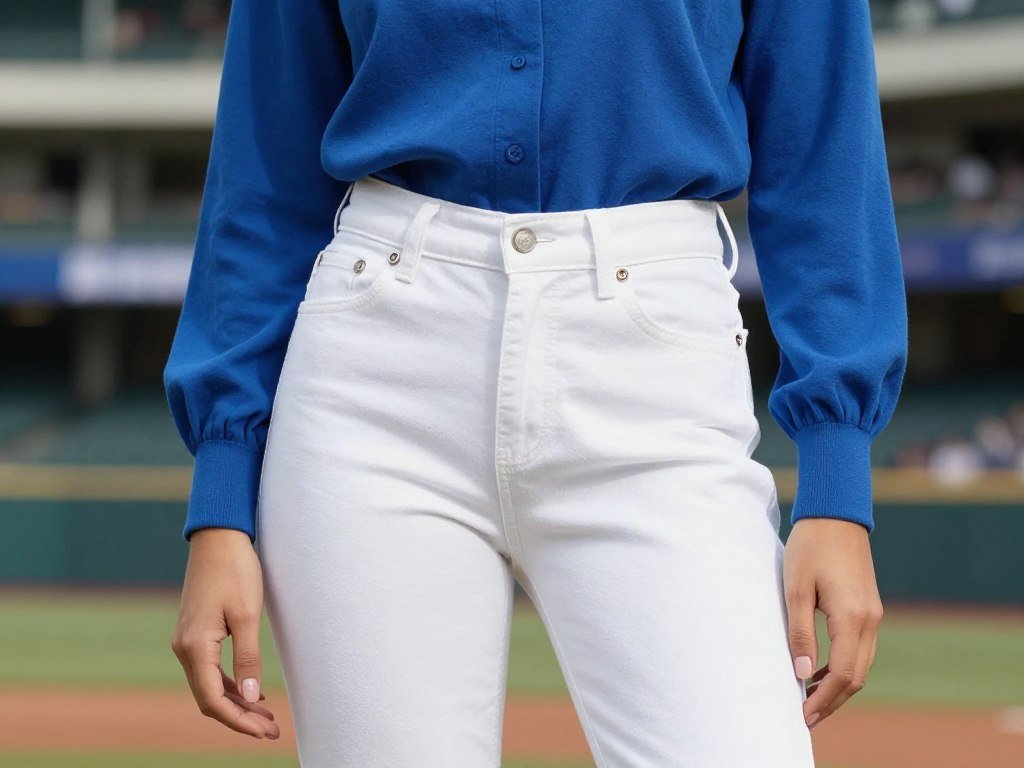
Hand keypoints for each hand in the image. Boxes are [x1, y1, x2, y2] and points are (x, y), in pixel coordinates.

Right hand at [171, 528, 279, 738]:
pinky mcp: (195, 633)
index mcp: (195, 647)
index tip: (265, 731)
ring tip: (266, 716)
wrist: (219, 538)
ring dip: (236, 703)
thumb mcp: (247, 615)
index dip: (239, 720)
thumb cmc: (236, 571)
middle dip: (240, 717)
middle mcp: (184, 648)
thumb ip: (248, 658)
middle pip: (209, 698)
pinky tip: (251, 691)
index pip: (213, 699)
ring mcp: (187, 641)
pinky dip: (229, 685)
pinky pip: (209, 670)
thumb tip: (250, 696)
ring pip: (209, 686)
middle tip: (272, 730)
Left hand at [783, 518, 882, 730]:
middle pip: (857, 676)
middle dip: (833, 700)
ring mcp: (873, 614)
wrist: (836, 514)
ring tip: (810, 699)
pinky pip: (860, 648)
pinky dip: (844, 666)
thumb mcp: (796, 588)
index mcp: (853, 617)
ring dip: (839, 686)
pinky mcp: (868, 607)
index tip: (804, 716)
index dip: (825, 700)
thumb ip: (800, 632)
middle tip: (806, 717)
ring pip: (861, 665)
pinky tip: (820, 670)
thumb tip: (802, 673)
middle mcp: (870, 620)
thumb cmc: (811, 547)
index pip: (844, 675)